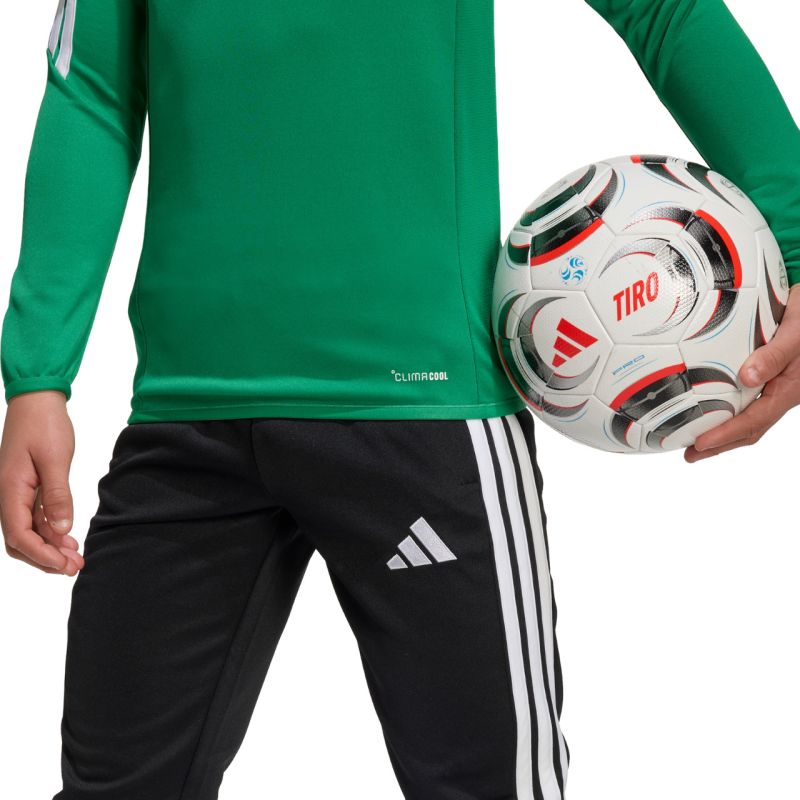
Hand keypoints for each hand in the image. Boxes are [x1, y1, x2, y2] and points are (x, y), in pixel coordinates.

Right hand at [0, 391, 82, 574]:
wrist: (37, 401)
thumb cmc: (44, 425)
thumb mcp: (54, 459)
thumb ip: (57, 495)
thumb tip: (61, 530)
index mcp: (10, 490)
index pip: (19, 536)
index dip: (41, 556)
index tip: (64, 566)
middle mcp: (8, 495)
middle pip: (20, 541)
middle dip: (45, 558)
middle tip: (75, 567)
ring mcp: (16, 492)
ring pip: (27, 531)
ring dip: (49, 547)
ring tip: (75, 557)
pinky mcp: (27, 487)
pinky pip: (34, 517)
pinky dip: (50, 531)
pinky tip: (68, 538)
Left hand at [685, 284, 799, 462]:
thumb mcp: (795, 333)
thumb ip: (773, 355)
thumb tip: (748, 377)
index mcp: (789, 389)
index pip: (753, 421)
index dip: (726, 435)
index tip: (700, 443)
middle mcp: (783, 394)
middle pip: (749, 429)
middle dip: (720, 445)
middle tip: (691, 455)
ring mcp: (777, 388)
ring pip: (749, 419)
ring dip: (724, 434)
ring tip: (696, 444)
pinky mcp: (771, 380)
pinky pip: (749, 403)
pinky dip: (728, 413)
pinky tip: (711, 412)